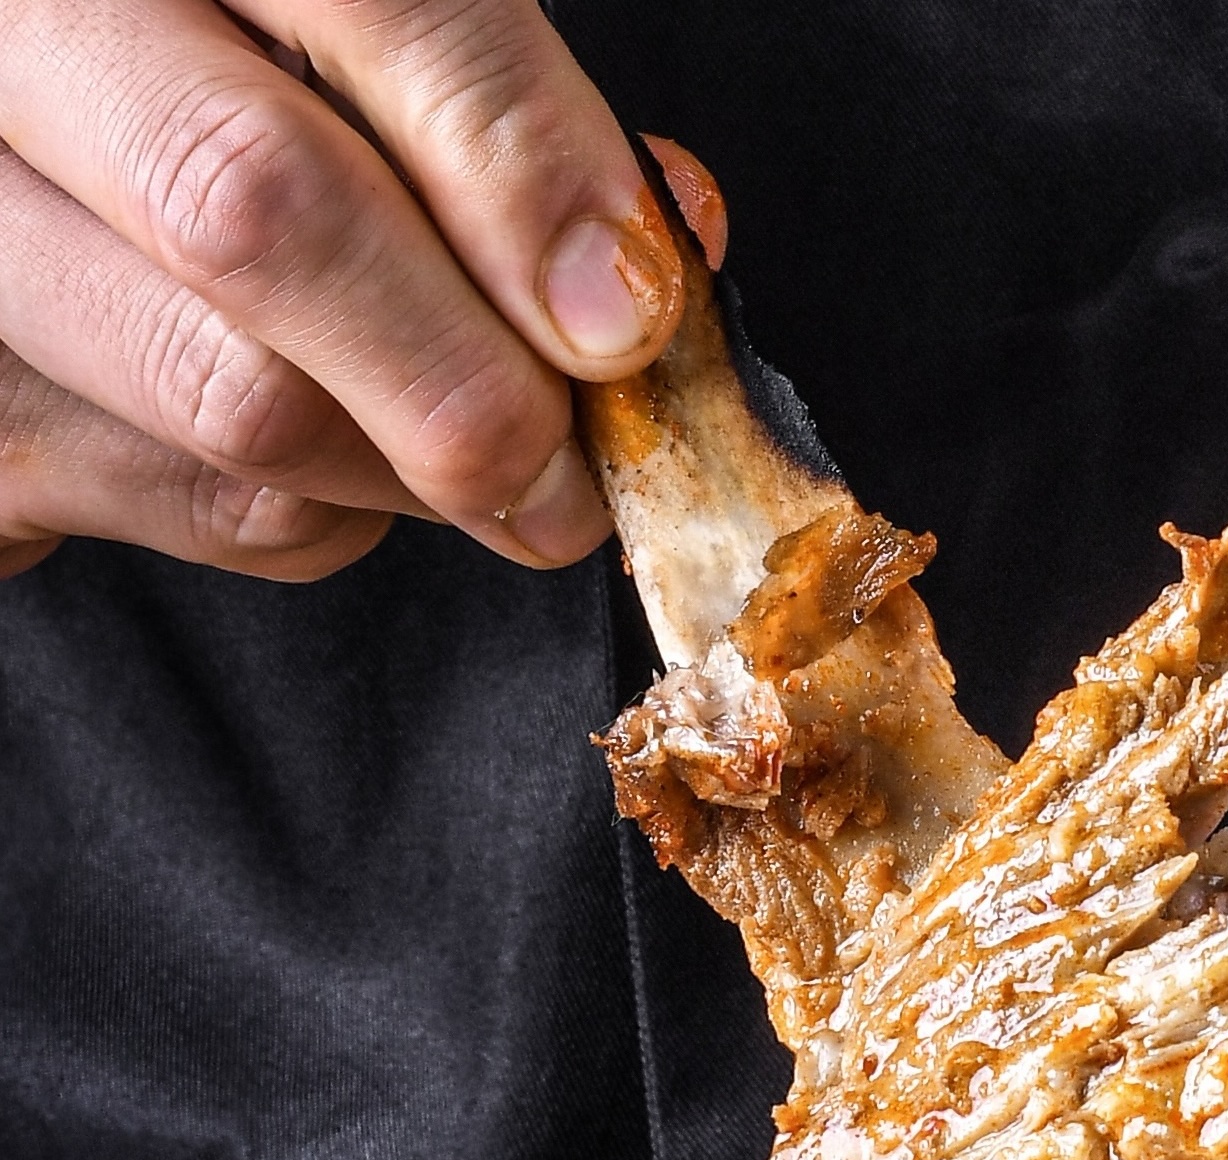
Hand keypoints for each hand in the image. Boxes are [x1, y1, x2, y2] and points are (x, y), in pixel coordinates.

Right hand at [1, 1, 680, 585]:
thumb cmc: (210, 106)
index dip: (514, 158)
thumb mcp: (340, 52)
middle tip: (569, 466)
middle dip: (466, 376)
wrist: (31, 171)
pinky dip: (323, 517)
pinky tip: (333, 467)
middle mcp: (9, 33)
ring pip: (235, 395)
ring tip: (462, 458)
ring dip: (406, 472)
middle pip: (255, 208)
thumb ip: (482, 113)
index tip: (629, 307)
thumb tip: (638, 270)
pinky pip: (196, 502)